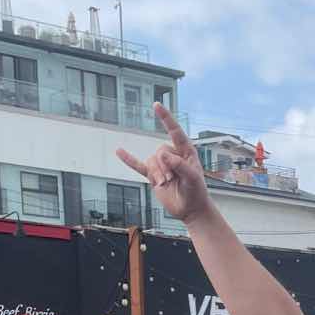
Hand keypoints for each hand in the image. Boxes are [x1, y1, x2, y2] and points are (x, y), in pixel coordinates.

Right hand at [117, 104, 209, 224]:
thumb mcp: (193, 178)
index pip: (175, 131)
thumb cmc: (196, 192)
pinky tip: (119, 151)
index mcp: (186, 151)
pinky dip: (129, 160)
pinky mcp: (153, 176)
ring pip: (151, 161)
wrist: (190, 209)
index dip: (166, 118)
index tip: (156, 105)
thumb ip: (180, 165)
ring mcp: (162, 165)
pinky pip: (139, 166)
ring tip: (166, 184)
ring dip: (157, 173)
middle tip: (173, 179)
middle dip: (165, 166)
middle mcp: (173, 155)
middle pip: (160, 151)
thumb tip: (163, 155)